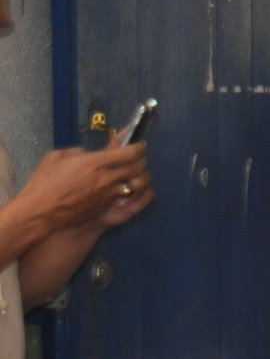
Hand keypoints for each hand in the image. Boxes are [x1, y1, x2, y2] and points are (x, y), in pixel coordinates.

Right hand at [18, 144, 147, 230]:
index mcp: (95, 162)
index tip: (139, 145)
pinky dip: (134, 192)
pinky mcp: (107, 208)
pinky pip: (130, 198)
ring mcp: (109, 195)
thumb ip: (76, 152)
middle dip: (141, 161)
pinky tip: (129, 189)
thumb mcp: (56, 157)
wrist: (40, 212)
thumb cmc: (44, 183)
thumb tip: (87, 154)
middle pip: (138, 167)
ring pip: (138, 184)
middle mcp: (107, 178)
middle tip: (137, 158)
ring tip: (135, 174)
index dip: (139, 147)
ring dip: (140, 177)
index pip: (130, 153)